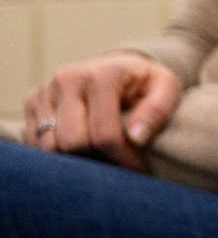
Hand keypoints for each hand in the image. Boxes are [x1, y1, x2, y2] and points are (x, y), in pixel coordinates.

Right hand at [22, 52, 182, 170]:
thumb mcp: (166, 88)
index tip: (136, 170)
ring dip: (73, 160)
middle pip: (71, 143)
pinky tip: (79, 149)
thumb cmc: (144, 84)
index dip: (121, 158)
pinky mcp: (31, 100)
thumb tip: (137, 138)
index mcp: (104, 75)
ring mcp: (46, 89)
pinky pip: (34, 143)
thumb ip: (158, 110)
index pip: (104, 134)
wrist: (119, 67)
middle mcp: (69, 78)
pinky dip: (55, 154)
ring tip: (98, 157)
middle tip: (115, 165)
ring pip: (48, 147)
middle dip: (95, 160)